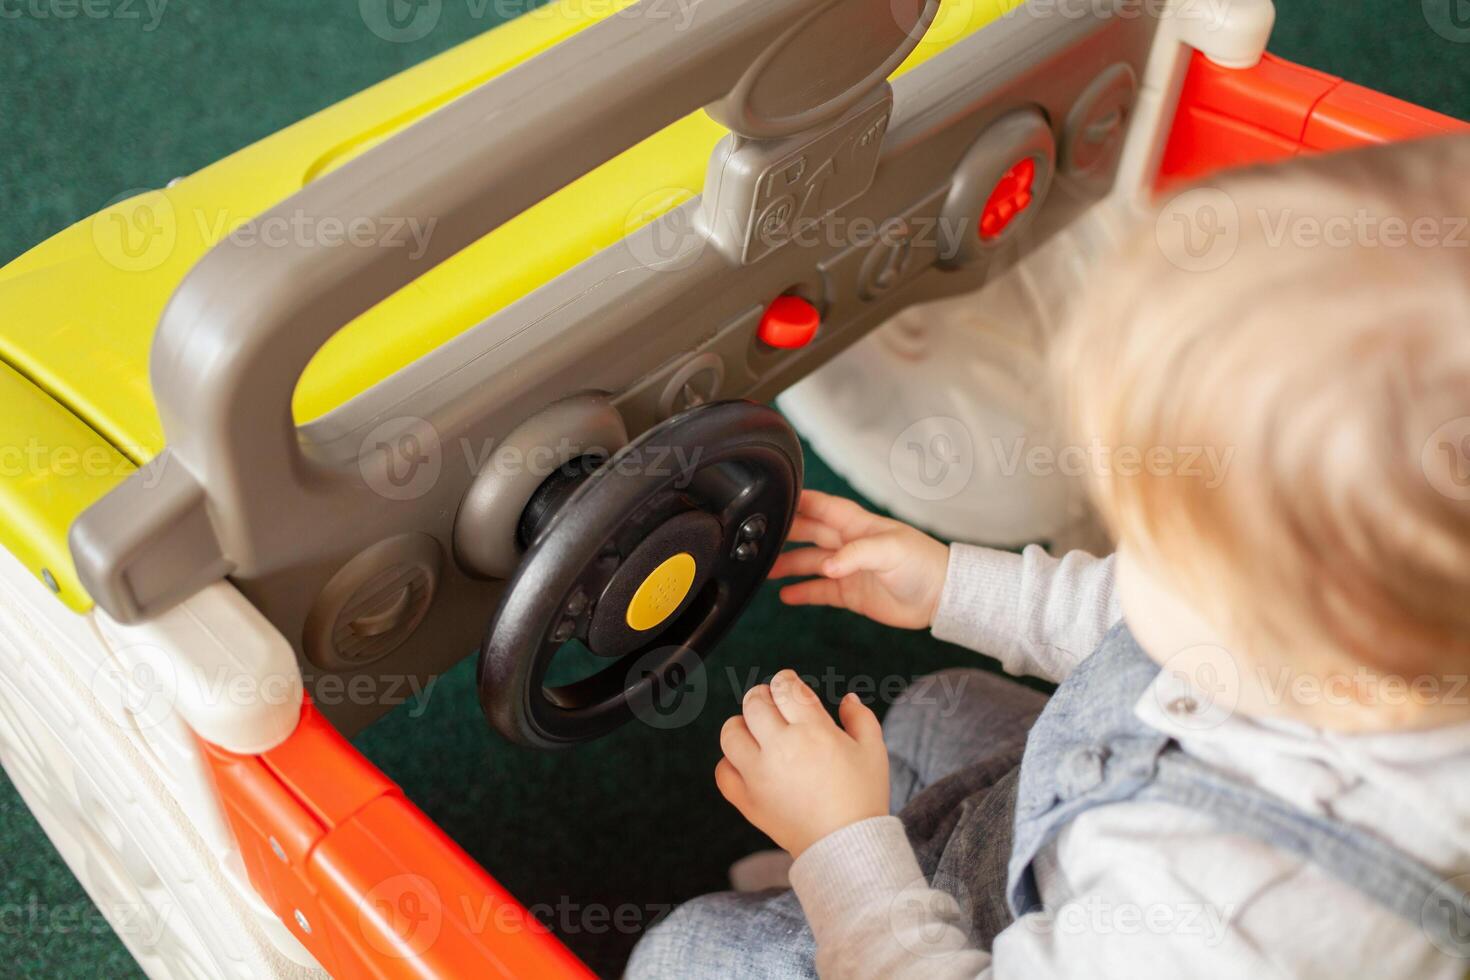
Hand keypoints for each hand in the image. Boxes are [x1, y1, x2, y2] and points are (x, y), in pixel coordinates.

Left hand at [716, 669, 888, 857]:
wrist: (847, 847)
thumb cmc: (863, 797)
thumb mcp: (873, 750)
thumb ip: (859, 717)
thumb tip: (847, 698)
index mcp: (813, 730)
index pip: (786, 688)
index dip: (785, 681)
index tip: (788, 685)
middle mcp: (781, 748)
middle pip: (754, 703)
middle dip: (762, 696)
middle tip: (771, 703)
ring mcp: (760, 775)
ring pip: (731, 733)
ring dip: (741, 724)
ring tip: (755, 731)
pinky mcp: (748, 801)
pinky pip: (723, 772)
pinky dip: (730, 763)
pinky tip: (748, 763)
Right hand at [770, 490, 948, 629]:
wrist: (941, 596)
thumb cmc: (923, 564)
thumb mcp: (890, 550)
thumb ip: (855, 555)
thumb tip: (827, 566)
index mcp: (858, 525)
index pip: (822, 507)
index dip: (800, 502)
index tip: (774, 499)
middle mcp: (849, 544)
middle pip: (810, 533)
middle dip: (786, 534)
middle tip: (760, 537)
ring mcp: (849, 569)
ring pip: (810, 563)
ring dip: (788, 565)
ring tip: (765, 570)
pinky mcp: (851, 593)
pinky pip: (820, 590)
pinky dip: (803, 592)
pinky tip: (786, 595)